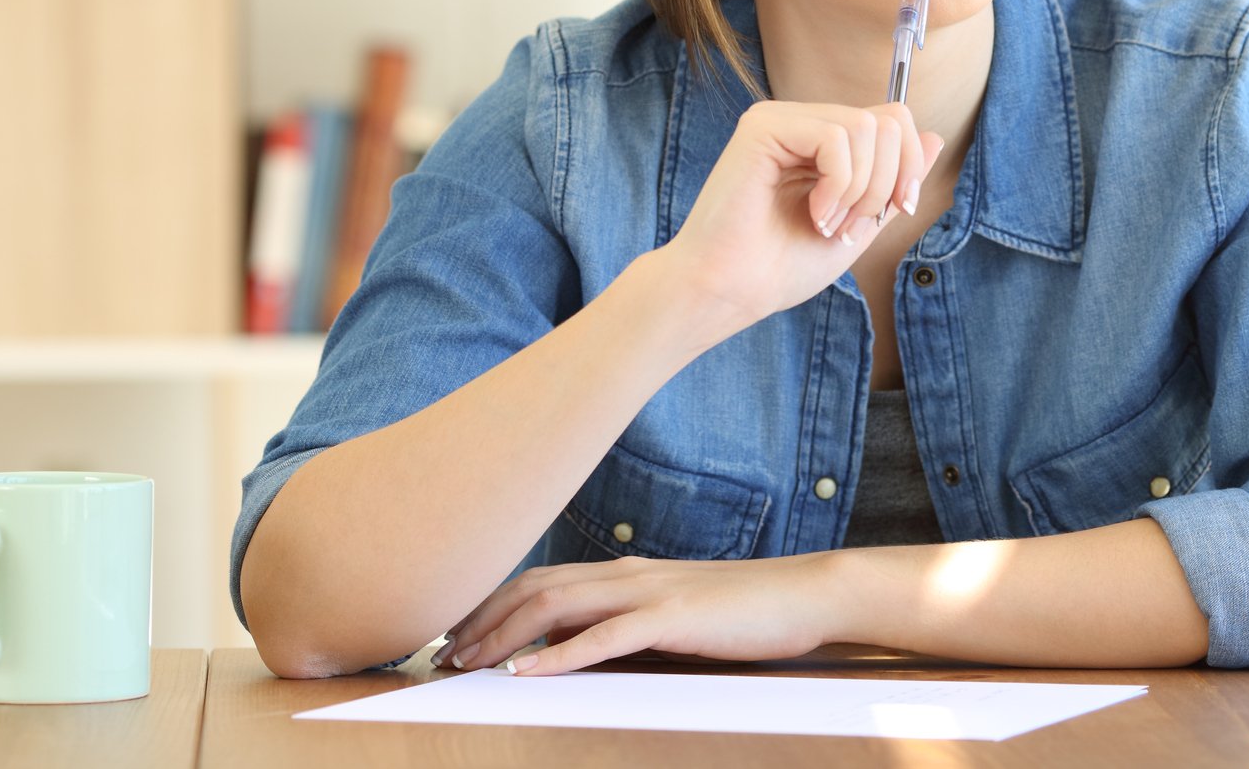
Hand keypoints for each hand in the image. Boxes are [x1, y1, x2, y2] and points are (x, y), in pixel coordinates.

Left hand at [436, 554, 835, 675]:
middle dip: (480, 619)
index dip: (491, 605)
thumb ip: (630, 622)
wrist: (807, 594)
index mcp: (627, 573)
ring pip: (559, 605)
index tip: (454, 638)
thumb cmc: (745, 611)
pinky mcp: (675, 617)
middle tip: (441, 655)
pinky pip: (607, 636)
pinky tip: (530, 675)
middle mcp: (629, 574)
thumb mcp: (677, 614)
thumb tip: (580, 648)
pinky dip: (562, 655)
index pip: (541, 579)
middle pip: (535, 586)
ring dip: (506, 636)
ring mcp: (652, 591)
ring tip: (469, 664)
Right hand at [659, 99, 942, 336]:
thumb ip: (893, 182)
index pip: (894, 121)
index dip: (910, 166)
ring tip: (827, 224)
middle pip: (889, 121)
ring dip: (860, 190)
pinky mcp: (762, 126)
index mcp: (824, 141)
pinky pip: (835, 137)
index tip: (898, 210)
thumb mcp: (860, 223)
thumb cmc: (781, 266)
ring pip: (866, 128)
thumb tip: (936, 137)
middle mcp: (803, 121)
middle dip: (886, 183)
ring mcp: (782, 119)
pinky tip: (813, 214)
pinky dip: (838, 185)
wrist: (730, 292)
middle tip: (849, 225)